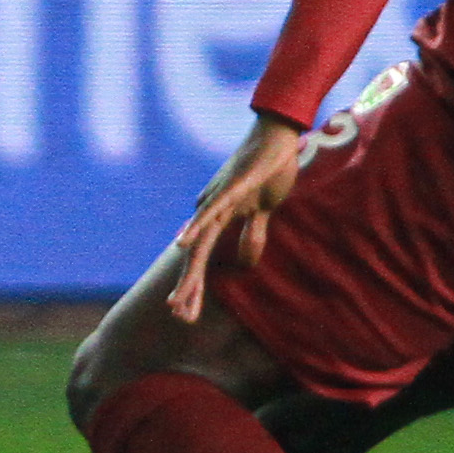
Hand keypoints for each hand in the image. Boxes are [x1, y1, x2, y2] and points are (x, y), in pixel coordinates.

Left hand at [167, 110, 304, 324]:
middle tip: (178, 317)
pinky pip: (212, 211)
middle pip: (195, 256)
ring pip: (200, 240)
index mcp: (217, 218)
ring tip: (176, 298)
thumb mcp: (263, 211)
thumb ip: (253, 234)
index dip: (194, 286)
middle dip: (188, 288)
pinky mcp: (233, 186)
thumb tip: (246, 261)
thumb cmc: (269, 170)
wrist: (277, 135)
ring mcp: (219, 198)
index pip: (202, 258)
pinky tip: (182, 245)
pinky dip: (197, 228)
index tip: (187, 315)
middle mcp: (211, 210)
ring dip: (189, 271)